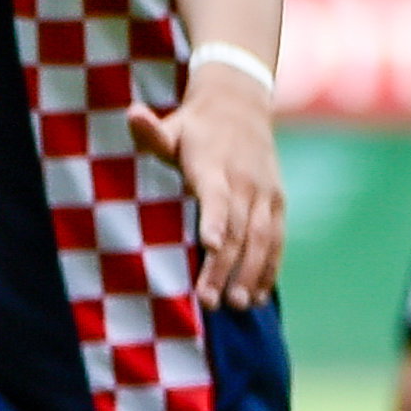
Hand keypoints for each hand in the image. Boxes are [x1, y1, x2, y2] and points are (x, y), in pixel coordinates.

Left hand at [132, 70, 286, 308]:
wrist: (241, 104)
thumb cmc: (194, 127)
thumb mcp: (171, 126)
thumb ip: (152, 131)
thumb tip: (133, 115)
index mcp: (215, 166)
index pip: (217, 196)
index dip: (215, 221)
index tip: (210, 246)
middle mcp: (246, 181)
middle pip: (238, 228)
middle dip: (225, 266)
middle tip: (209, 301)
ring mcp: (266, 194)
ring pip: (263, 238)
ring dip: (251, 274)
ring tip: (237, 305)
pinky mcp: (277, 203)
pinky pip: (278, 239)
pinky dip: (270, 268)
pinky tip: (258, 297)